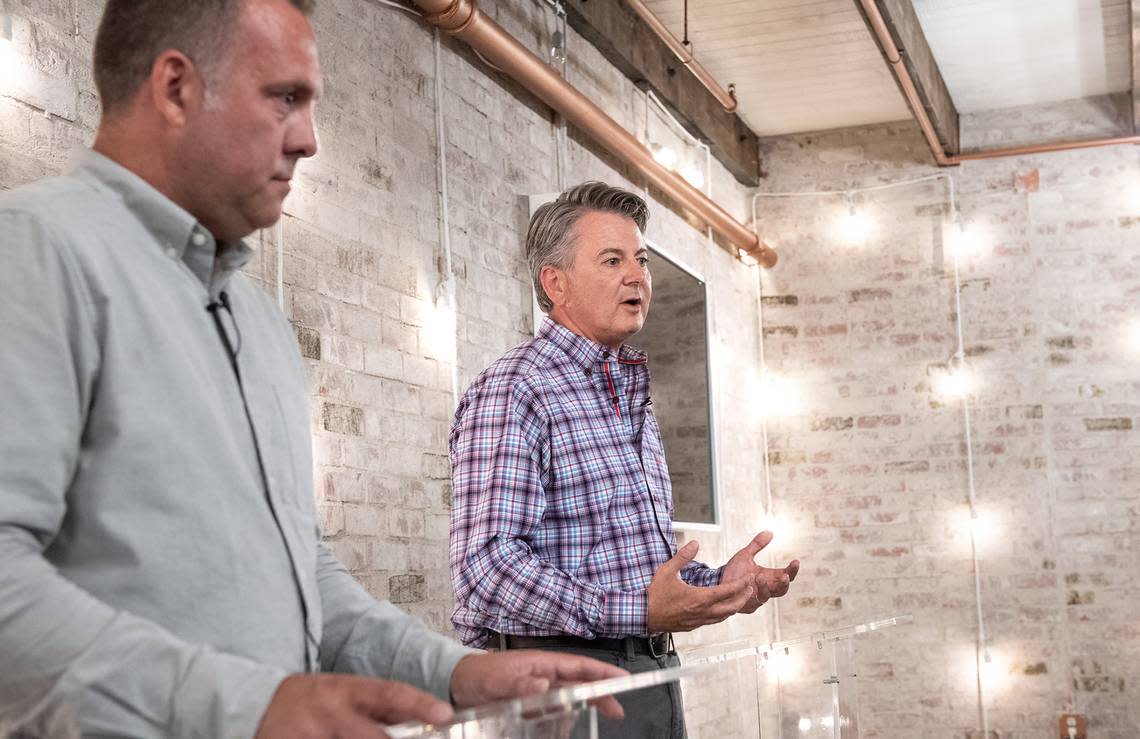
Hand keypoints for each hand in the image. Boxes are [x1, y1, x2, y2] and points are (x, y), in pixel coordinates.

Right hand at [254, 673, 453, 738]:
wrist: (250, 705)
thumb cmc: (305, 700)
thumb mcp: (339, 692)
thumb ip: (375, 704)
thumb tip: (417, 712)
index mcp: (344, 689)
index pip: (390, 692)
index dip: (419, 704)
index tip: (445, 714)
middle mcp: (329, 710)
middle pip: (376, 736)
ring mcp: (311, 734)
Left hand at [450, 649, 627, 718]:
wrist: (458, 684)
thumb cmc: (479, 675)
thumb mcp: (498, 681)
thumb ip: (520, 685)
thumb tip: (547, 686)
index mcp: (543, 663)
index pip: (579, 666)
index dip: (603, 672)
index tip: (624, 679)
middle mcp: (545, 675)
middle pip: (581, 682)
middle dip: (602, 693)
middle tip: (618, 711)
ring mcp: (540, 689)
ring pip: (571, 697)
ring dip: (587, 705)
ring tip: (604, 716)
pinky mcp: (532, 703)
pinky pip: (555, 710)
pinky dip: (566, 718)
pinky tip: (570, 727)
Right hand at [647, 540, 755, 632]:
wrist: (643, 615)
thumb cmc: (655, 594)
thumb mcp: (667, 570)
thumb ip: (682, 556)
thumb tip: (695, 543)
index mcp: (698, 598)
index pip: (726, 591)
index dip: (740, 584)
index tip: (749, 578)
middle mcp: (701, 612)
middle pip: (731, 607)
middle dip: (743, 597)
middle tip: (750, 588)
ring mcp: (698, 620)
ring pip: (723, 616)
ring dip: (734, 607)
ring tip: (740, 597)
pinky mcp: (693, 626)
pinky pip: (714, 621)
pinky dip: (723, 613)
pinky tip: (722, 608)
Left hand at [721, 531, 799, 612]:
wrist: (718, 581)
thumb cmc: (734, 570)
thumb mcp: (745, 554)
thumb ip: (757, 544)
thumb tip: (769, 531)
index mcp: (769, 577)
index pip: (786, 575)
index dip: (792, 570)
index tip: (795, 561)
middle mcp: (766, 589)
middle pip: (782, 590)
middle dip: (784, 583)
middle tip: (784, 576)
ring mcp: (757, 598)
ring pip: (767, 596)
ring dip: (765, 587)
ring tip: (759, 576)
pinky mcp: (747, 605)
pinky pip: (752, 603)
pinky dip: (751, 595)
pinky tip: (748, 587)